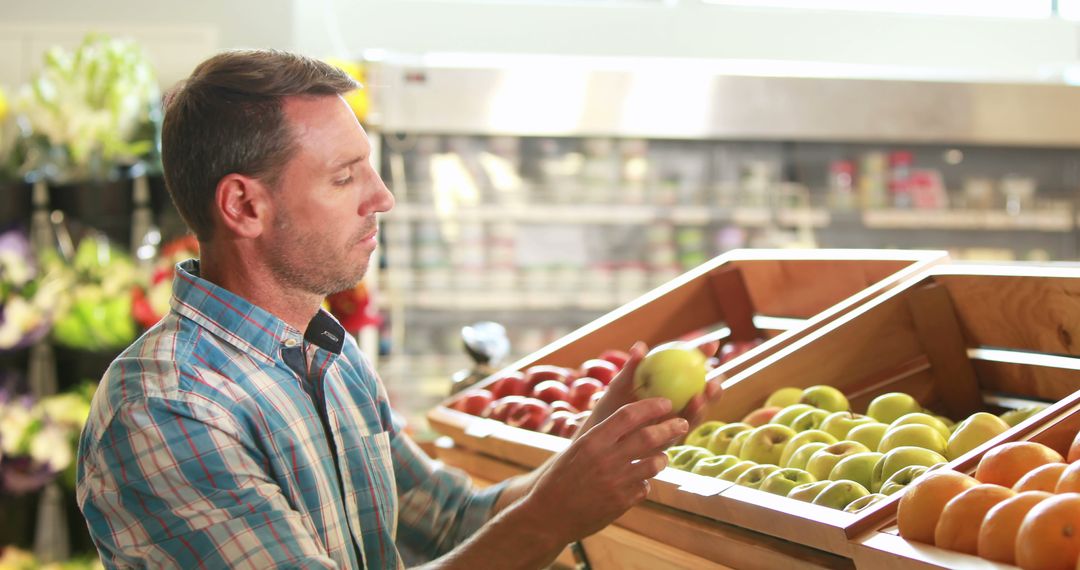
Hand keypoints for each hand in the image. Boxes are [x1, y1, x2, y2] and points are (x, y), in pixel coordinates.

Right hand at [518, 398, 688, 543]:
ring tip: (662, 456)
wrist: (548, 516)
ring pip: (655, 463)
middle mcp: (605, 459)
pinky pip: (645, 486)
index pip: (628, 415)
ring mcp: (616, 482)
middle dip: (671, 428)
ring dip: (662, 457)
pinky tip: (639, 480)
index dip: (651, 406)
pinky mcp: (622, 503)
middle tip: (682, 424)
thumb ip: (603, 435)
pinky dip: (645, 481)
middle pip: (649, 437)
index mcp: (592, 441)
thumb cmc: (560, 479)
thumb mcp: (577, 450)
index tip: (666, 402)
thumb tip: (630, 418)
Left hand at [579, 340, 722, 437]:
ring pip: (696, 414)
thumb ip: (631, 368)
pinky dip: (684, 424)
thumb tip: (640, 346)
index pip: (691, 367)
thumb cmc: (611, 403)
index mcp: (670, 383)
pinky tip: (683, 419)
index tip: (711, 344)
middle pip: (703, 394)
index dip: (704, 355)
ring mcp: (675, 422)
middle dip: (714, 388)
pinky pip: (681, 432)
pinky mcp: (669, 440)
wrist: (600, 432)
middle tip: (712, 380)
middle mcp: (678, 403)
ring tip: (699, 397)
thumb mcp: (620, 386)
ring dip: (702, 407)